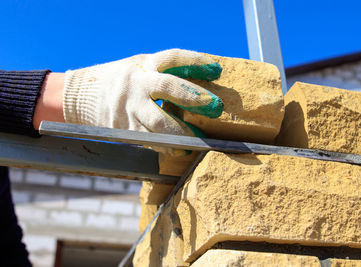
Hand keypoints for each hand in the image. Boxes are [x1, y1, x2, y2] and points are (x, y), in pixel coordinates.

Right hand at [62, 49, 223, 153]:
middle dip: (194, 97)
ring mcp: (129, 107)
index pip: (173, 58)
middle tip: (216, 107)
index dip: (196, 62)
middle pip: (168, 87)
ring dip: (182, 132)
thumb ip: (165, 72)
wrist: (80, 96)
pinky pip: (149, 139)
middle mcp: (137, 84)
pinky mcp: (125, 128)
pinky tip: (181, 150)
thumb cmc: (124, 79)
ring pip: (158, 121)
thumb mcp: (141, 66)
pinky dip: (167, 146)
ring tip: (199, 139)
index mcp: (144, 64)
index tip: (217, 70)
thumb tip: (202, 81)